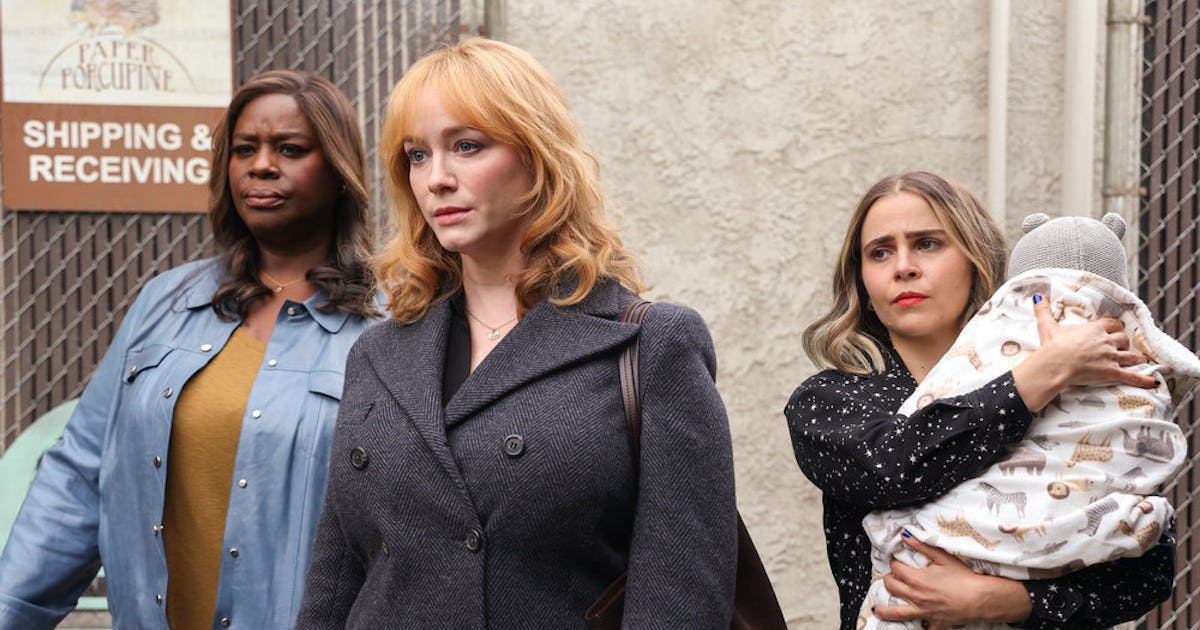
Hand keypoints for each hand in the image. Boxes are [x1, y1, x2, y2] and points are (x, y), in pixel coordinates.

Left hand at [873, 534, 1030, 628]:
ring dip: (884, 610)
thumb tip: (906, 535)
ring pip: (898, 612)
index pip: (896, 568)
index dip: (894, 562)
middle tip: (891, 577)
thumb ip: (921, 546)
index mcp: (917, 579)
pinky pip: (924, 628)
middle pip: (892, 587)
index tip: (896, 561)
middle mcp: (916, 596)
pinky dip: (919, 627)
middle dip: (889, 580)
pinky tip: (915, 625)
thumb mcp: (942, 557)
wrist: (980, 598)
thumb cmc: (964, 577)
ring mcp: (924, 611)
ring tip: (876, 609)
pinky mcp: (935, 622)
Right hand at [1013, 295, 1155, 410]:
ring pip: (1131, 356)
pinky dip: (1143, 380)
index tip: (1114, 329)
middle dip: (1123, 343)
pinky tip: (1153, 382)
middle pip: (1123, 339)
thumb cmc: (1052, 346)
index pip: (1113, 324)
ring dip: (1136, 358)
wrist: (1055, 365)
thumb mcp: (1047, 326)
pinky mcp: (1111, 373)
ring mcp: (1111, 357)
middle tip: (1122, 347)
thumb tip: (1038, 297)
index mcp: (1095, 328)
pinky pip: (1132, 376)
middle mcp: (1106, 341)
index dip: (1115, 327)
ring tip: (1140, 360)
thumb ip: (1044, 310)